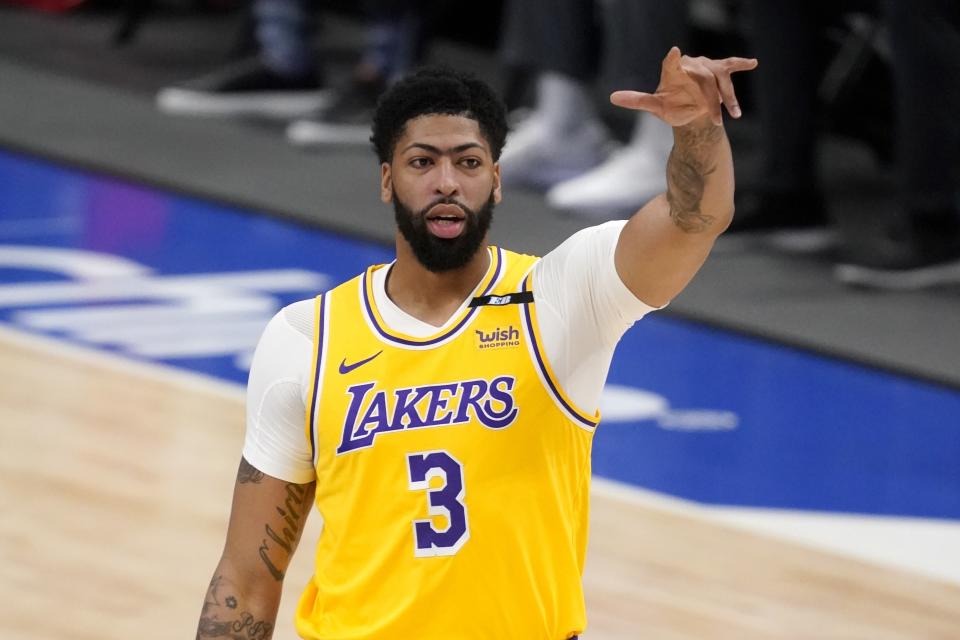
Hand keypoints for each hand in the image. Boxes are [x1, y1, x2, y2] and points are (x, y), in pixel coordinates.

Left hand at [610, 47, 757, 126]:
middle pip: (704, 79)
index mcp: (673, 71)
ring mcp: (707, 67)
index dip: (673, 60)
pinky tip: (753, 63)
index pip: (672, 64)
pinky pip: (731, 65)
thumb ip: (637, 100)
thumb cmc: (672, 106)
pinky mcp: (720, 70)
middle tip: (717, 120)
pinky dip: (741, 63)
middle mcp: (691, 65)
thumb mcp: (656, 107)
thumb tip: (612, 97)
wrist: (690, 109)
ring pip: (720, 78)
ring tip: (733, 115)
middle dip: (712, 101)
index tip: (674, 54)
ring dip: (728, 97)